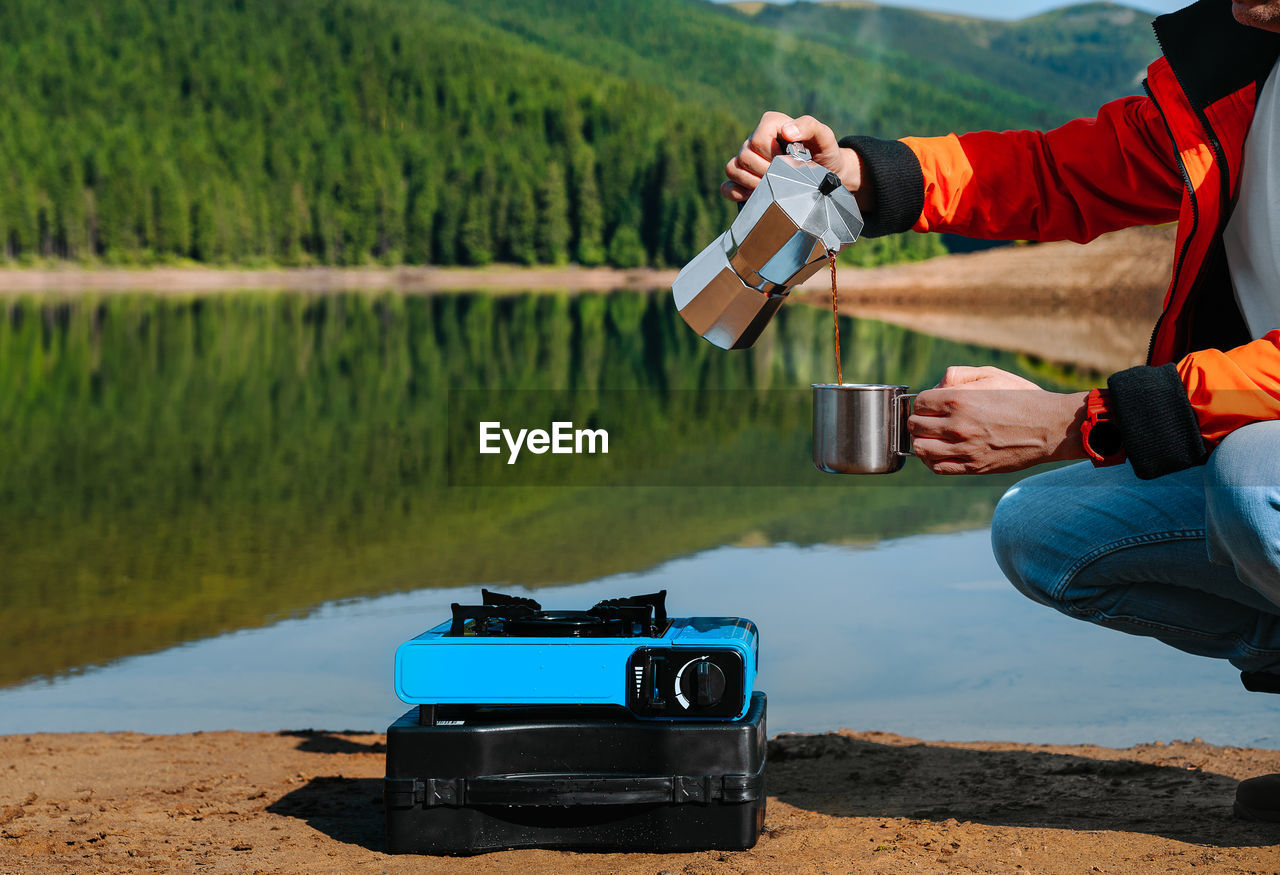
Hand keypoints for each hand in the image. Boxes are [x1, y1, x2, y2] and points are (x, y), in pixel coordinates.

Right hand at [721, 112, 870, 209]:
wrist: (826, 174)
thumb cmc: (824, 153)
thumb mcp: (824, 137)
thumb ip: (809, 127)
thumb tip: (787, 131)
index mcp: (771, 124)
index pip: (757, 140)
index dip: (772, 155)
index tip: (789, 161)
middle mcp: (755, 139)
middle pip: (744, 156)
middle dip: (765, 172)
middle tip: (784, 177)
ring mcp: (746, 160)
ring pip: (732, 169)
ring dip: (753, 183)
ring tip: (773, 186)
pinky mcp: (743, 179)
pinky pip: (727, 186)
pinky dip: (737, 193)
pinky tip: (755, 196)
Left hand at [908, 366, 1089, 474]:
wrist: (1050, 427)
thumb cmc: (1022, 398)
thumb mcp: (991, 375)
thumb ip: (958, 375)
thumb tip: (936, 387)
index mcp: (959, 400)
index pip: (919, 403)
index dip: (923, 402)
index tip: (932, 403)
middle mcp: (957, 426)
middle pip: (915, 426)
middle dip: (919, 420)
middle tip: (930, 419)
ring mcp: (964, 449)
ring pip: (920, 449)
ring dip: (921, 440)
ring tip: (932, 436)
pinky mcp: (973, 467)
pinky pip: (937, 467)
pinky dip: (931, 460)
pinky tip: (938, 452)